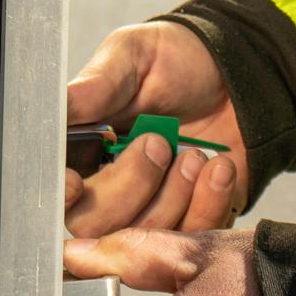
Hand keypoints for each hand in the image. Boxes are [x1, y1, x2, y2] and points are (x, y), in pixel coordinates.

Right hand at [62, 21, 247, 238]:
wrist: (237, 75)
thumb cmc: (177, 61)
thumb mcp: (134, 55)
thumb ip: (97, 84)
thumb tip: (59, 105)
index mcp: (84, 150)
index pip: (57, 191)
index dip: (63, 196)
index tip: (77, 183)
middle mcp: (111, 188)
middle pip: (96, 226)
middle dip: (131, 188)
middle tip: (160, 144)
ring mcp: (154, 210)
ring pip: (145, 239)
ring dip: (175, 196)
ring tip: (194, 155)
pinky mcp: (195, 221)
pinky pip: (193, 237)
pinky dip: (209, 204)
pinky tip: (219, 168)